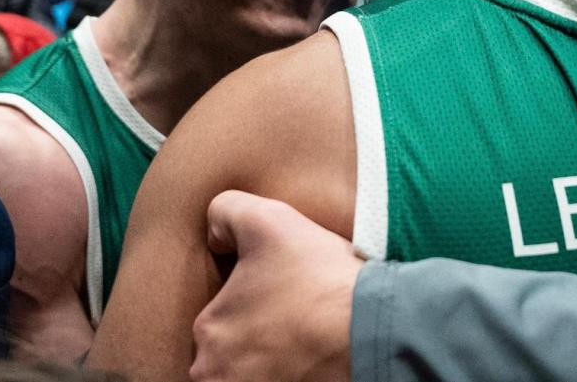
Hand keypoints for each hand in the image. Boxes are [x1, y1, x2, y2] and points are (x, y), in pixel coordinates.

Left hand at [190, 191, 360, 381]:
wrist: (368, 328)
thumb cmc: (317, 277)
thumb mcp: (268, 220)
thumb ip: (227, 211)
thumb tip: (216, 235)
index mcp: (207, 332)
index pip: (218, 312)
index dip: (251, 295)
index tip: (283, 288)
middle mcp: (217, 376)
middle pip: (232, 349)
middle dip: (257, 331)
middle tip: (296, 312)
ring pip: (252, 371)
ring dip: (272, 356)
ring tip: (307, 335)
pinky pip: (279, 381)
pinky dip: (292, 372)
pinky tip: (314, 357)